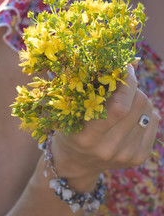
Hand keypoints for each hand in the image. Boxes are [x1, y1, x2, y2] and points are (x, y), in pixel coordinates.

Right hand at [50, 64, 160, 190]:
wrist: (77, 162)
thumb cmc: (71, 128)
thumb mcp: (72, 110)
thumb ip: (95, 89)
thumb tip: (130, 62)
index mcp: (87, 138)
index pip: (119, 108)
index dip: (126, 84)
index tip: (123, 69)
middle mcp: (108, 149)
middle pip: (138, 105)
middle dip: (132, 87)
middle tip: (121, 84)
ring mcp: (126, 154)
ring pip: (149, 111)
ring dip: (138, 98)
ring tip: (123, 100)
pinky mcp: (139, 157)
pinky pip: (153, 121)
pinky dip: (144, 111)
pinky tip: (130, 114)